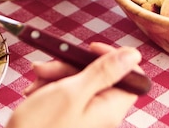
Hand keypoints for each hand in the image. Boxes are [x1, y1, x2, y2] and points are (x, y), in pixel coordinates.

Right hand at [6, 43, 142, 127]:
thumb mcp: (72, 92)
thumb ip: (104, 72)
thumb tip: (134, 55)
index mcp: (110, 109)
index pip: (130, 75)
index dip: (113, 58)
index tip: (90, 49)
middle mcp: (102, 115)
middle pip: (100, 76)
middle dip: (71, 66)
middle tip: (47, 67)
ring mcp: (86, 118)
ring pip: (80, 83)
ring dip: (56, 76)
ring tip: (36, 81)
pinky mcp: (70, 119)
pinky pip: (67, 96)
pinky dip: (50, 89)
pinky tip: (34, 92)